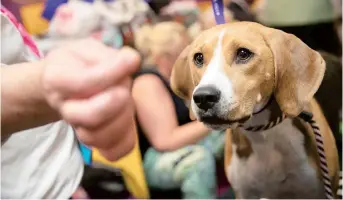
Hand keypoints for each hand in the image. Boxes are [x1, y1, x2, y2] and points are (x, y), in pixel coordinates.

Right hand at [42, 39, 139, 159]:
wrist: (62, 86)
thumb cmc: (77, 64)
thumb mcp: (86, 50)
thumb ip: (106, 55)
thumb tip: (132, 60)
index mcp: (58, 79)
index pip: (85, 82)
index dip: (112, 72)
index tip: (131, 60)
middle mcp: (66, 108)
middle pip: (89, 116)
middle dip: (115, 101)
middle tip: (123, 88)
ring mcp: (79, 128)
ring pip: (100, 136)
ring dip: (122, 119)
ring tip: (126, 102)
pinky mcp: (95, 140)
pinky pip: (112, 151)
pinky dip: (125, 141)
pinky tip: (128, 123)